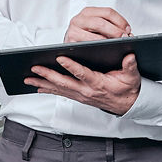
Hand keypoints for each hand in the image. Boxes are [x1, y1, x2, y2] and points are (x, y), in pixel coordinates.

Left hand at [25, 53, 140, 114]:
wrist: (127, 105)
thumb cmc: (128, 88)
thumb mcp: (132, 77)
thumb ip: (130, 66)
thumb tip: (129, 56)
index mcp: (98, 84)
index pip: (82, 74)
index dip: (71, 66)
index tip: (60, 57)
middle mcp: (86, 91)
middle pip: (64, 82)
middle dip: (48, 75)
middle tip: (35, 68)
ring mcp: (81, 95)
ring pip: (59, 89)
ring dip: (42, 84)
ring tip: (28, 79)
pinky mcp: (78, 97)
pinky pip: (60, 93)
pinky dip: (48, 90)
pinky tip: (37, 87)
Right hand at [65, 7, 131, 42]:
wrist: (69, 48)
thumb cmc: (86, 36)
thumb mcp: (97, 26)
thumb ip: (112, 26)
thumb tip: (128, 33)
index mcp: (88, 12)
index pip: (108, 12)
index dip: (120, 21)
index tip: (128, 29)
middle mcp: (79, 19)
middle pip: (101, 22)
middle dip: (115, 31)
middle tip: (125, 38)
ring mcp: (73, 30)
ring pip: (95, 35)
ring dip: (108, 40)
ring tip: (118, 44)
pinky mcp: (71, 42)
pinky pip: (88, 44)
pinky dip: (99, 47)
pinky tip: (107, 50)